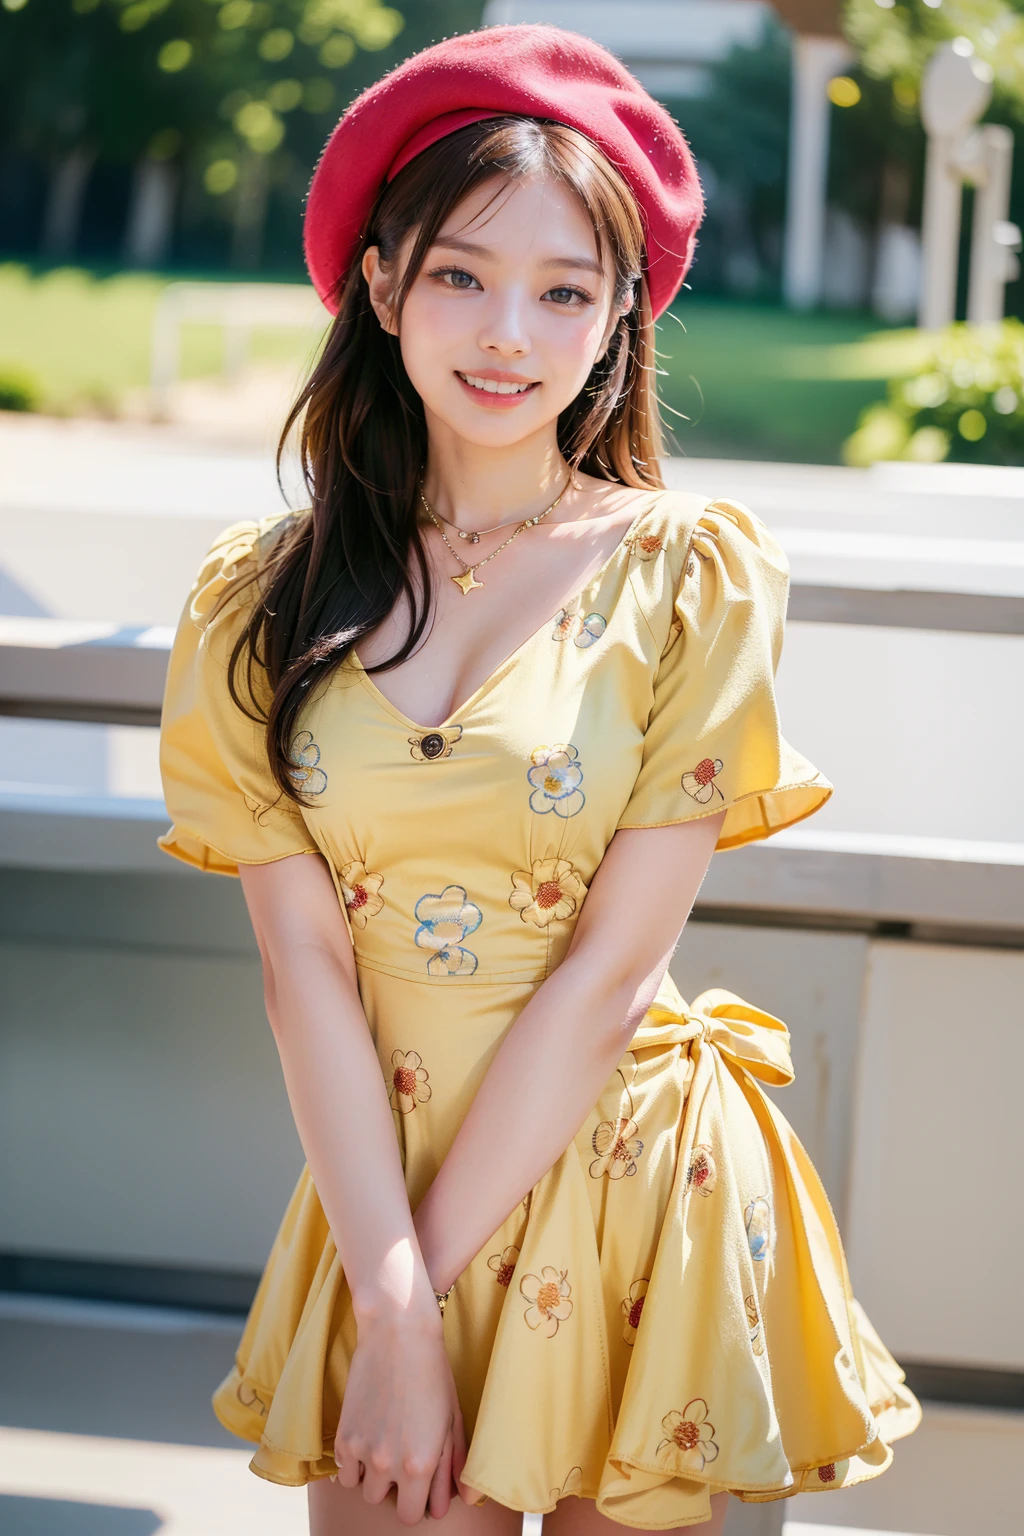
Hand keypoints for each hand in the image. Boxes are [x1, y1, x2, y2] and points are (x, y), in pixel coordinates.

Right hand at [334, 1307, 468, 1523]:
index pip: (411, 1516)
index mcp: (421, 1465)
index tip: (419, 1485)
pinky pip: (343, 1470)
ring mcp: (363, 1451)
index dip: (417, 1502)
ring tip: (384, 1445)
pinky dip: (353, 1461)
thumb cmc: (433, 1374)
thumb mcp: (452, 1419)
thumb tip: (457, 1501)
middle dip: (394, 1487)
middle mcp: (390, 1464)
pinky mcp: (343, 1435)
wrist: (398, 1334)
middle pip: (384, 1502)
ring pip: (362, 1488)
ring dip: (372, 1475)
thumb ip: (454, 1465)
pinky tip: (368, 1435)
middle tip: (401, 1458)